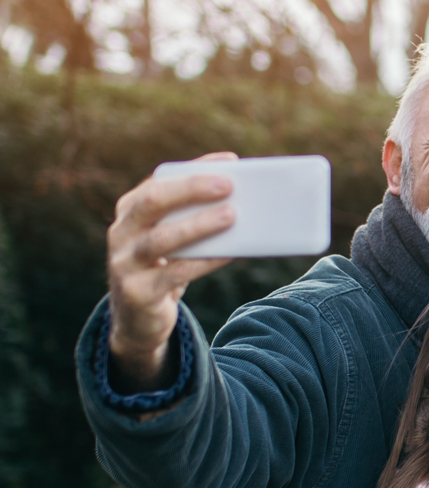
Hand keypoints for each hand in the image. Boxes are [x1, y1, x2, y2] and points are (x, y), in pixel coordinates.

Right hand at [107, 153, 237, 391]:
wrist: (138, 320)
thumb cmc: (165, 267)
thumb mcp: (173, 239)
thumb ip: (193, 217)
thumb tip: (242, 199)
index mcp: (129, 210)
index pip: (159, 180)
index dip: (195, 169)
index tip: (229, 161)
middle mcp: (121, 232)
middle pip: (152, 201)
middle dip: (191, 189)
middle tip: (229, 185)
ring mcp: (124, 263)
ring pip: (161, 239)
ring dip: (199, 225)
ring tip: (232, 215)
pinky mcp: (138, 293)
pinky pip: (175, 273)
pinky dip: (205, 261)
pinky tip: (230, 253)